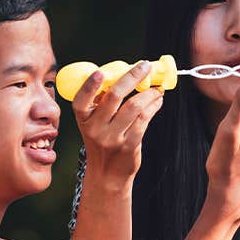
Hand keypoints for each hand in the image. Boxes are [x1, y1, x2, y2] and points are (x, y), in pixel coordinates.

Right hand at [71, 61, 163, 186]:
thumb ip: (104, 103)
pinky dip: (153, 106)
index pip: (81, 100)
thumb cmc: (103, 141)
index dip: (90, 86)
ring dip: (149, 93)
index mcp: (83, 119)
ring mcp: (112, 138)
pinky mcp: (128, 145)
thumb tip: (129, 75)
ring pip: (134, 106)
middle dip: (132, 77)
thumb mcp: (95, 123)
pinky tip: (157, 101)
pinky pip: (144, 120)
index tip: (100, 73)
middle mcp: (95, 128)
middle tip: (145, 66)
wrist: (107, 174)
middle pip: (114, 96)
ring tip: (157, 88)